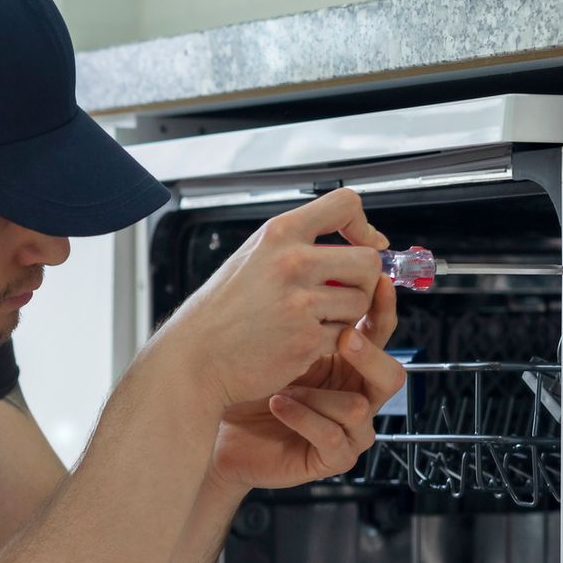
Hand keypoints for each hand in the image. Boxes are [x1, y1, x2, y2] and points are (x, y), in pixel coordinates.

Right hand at [158, 189, 388, 411]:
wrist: (195, 358)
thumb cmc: (221, 311)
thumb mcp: (253, 257)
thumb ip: (297, 245)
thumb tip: (356, 241)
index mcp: (279, 234)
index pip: (346, 204)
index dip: (362, 226)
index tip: (362, 244)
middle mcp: (292, 262)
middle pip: (367, 260)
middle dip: (363, 279)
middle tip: (343, 292)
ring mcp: (300, 303)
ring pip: (361, 302)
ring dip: (347, 314)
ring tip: (315, 319)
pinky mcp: (306, 340)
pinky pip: (344, 335)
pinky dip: (329, 341)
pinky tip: (300, 341)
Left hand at [210, 270, 403, 490]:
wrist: (214, 419)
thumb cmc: (242, 376)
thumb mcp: (274, 331)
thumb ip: (302, 299)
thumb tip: (318, 252)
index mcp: (346, 360)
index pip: (378, 331)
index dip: (382, 308)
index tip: (376, 282)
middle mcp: (352, 392)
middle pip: (392, 374)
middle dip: (369, 355)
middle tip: (343, 338)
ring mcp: (345, 427)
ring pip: (362, 408)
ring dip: (319, 394)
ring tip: (284, 381)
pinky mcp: (330, 457)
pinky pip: (333, 438)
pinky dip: (303, 418)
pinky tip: (278, 403)